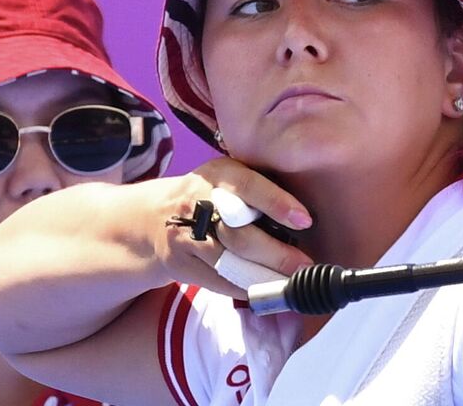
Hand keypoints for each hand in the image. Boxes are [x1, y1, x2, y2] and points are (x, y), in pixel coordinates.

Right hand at [149, 157, 315, 296]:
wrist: (154, 217)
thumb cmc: (212, 195)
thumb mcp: (230, 178)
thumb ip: (260, 187)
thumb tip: (307, 214)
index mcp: (218, 174)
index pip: (248, 186)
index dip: (276, 203)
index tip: (304, 221)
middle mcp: (197, 201)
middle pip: (238, 234)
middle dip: (275, 254)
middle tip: (303, 266)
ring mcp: (185, 235)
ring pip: (228, 262)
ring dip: (262, 276)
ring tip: (289, 282)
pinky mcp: (180, 263)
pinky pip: (217, 281)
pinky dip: (244, 288)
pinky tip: (265, 289)